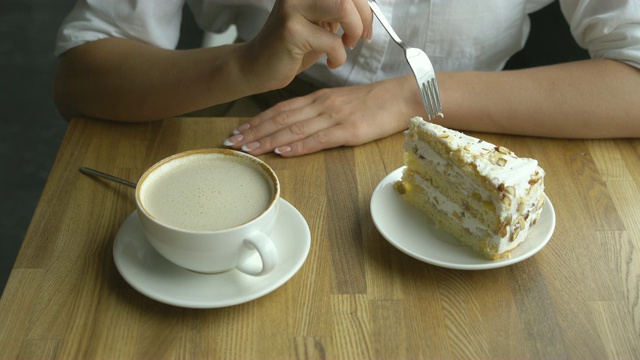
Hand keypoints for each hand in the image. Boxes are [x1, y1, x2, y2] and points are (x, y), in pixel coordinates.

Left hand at [224, 76, 419, 156]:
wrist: (403, 97)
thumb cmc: (375, 103)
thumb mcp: (342, 103)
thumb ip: (320, 113)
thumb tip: (299, 128)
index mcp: (319, 99)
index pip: (281, 109)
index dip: (258, 121)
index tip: (239, 131)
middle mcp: (321, 106)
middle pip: (281, 119)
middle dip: (254, 131)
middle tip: (232, 142)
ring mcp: (334, 117)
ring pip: (293, 129)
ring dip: (268, 140)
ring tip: (248, 149)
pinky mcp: (349, 131)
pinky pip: (318, 139)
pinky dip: (298, 145)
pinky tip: (282, 151)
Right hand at [238, 0, 372, 92]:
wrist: (257, 66)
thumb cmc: (291, 47)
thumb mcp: (320, 22)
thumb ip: (339, 10)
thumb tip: (367, 9)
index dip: (364, 6)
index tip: (367, 25)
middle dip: (363, 17)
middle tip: (360, 37)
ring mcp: (292, 8)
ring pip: (342, 6)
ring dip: (354, 30)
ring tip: (347, 45)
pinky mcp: (291, 31)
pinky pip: (332, 41)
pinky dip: (339, 56)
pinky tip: (331, 62)